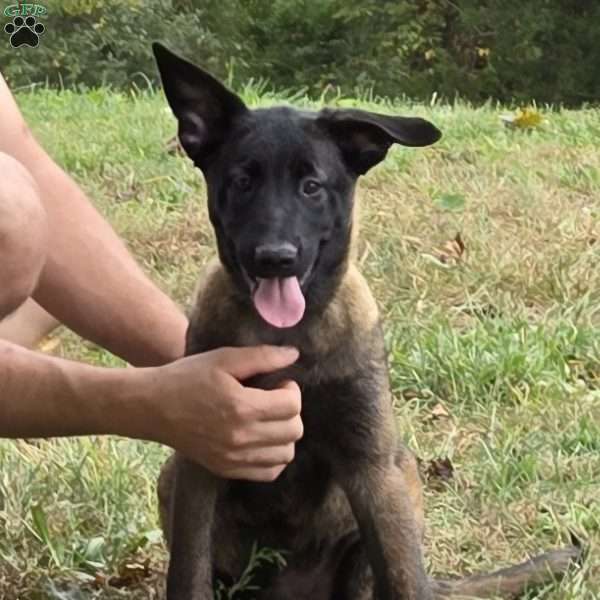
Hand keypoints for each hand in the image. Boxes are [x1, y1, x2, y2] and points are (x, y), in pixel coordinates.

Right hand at [143, 345, 302, 480]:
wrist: (152, 407)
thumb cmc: (187, 377)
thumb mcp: (224, 358)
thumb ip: (262, 357)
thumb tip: (293, 355)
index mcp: (242, 407)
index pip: (292, 405)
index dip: (291, 389)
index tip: (278, 383)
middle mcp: (240, 437)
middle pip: (293, 430)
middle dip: (291, 411)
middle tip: (274, 399)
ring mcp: (233, 458)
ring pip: (286, 454)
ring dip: (285, 434)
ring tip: (269, 418)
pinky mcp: (226, 469)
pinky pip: (269, 473)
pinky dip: (274, 456)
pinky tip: (262, 438)